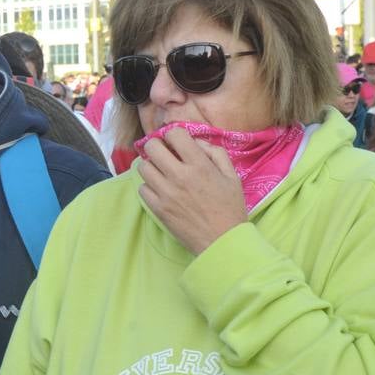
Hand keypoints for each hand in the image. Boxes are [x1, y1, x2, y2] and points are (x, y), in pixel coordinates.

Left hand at [137, 127, 246, 254]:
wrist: (222, 241)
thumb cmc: (230, 208)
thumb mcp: (231, 176)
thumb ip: (215, 153)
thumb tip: (195, 142)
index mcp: (199, 165)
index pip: (174, 134)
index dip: (174, 135)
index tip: (177, 142)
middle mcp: (179, 176)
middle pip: (152, 147)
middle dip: (157, 146)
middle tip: (165, 154)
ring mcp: (166, 193)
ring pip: (143, 167)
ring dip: (152, 166)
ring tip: (162, 172)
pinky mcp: (158, 209)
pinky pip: (142, 189)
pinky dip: (149, 186)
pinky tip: (161, 189)